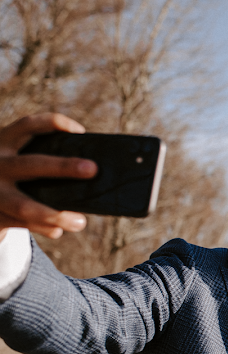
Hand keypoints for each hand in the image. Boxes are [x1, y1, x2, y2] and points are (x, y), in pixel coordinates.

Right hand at [0, 113, 95, 240]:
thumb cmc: (11, 178)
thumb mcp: (16, 161)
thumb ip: (40, 162)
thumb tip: (88, 171)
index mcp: (4, 143)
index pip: (27, 126)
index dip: (53, 124)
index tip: (81, 132)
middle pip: (31, 164)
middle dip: (63, 167)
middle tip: (93, 169)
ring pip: (26, 205)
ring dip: (56, 215)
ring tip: (81, 222)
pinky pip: (23, 224)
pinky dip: (44, 228)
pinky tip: (57, 230)